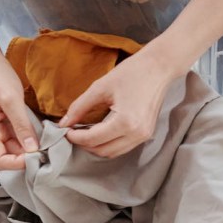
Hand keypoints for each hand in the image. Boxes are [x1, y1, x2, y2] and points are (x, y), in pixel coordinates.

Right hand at [0, 57, 37, 170]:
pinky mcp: (6, 126)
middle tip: (48, 152)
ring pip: (15, 150)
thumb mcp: (11, 100)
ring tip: (48, 145)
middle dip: (27, 158)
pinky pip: (18, 140)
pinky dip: (30, 141)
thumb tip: (32, 149)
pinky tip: (43, 137)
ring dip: (30, 150)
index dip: (18, 164)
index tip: (37, 155)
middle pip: (8, 158)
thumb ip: (21, 125)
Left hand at [60, 47, 179, 157]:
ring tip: (84, 133)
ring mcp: (143, 136)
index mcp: (125, 121)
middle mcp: (136, 134)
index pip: (93, 139)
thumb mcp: (100, 87)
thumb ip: (79, 107)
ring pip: (113, 153)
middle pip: (103, 151)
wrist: (159, 68)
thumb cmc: (132, 73)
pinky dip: (108, 143)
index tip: (65, 130)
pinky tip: (99, 132)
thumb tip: (64, 123)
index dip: (75, 137)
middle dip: (84, 144)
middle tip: (72, 132)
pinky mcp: (146, 134)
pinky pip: (122, 147)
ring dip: (96, 146)